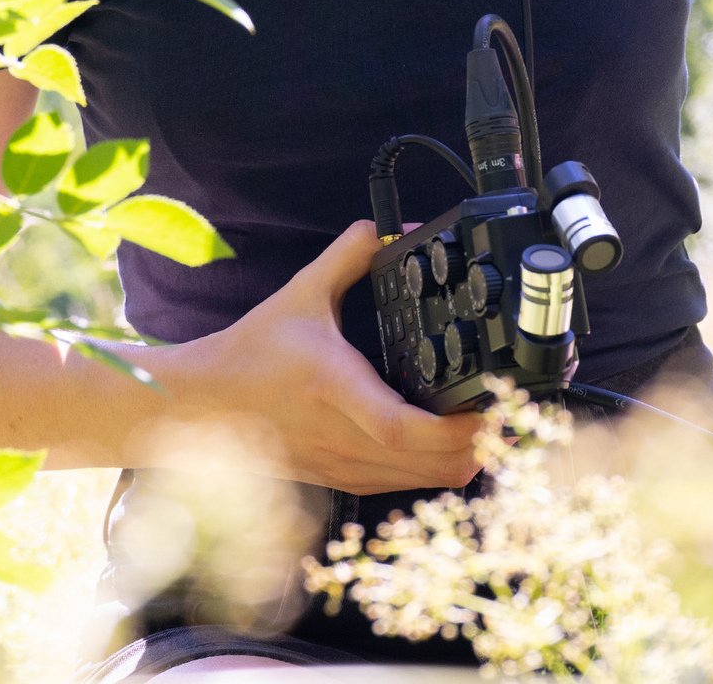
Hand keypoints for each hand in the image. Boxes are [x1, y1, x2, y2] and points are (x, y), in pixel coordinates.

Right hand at [158, 219, 481, 493]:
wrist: (195, 407)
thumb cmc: (248, 353)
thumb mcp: (299, 295)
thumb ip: (346, 258)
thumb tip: (382, 228)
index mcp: (336, 389)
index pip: (406, 427)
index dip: (460, 427)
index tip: (496, 405)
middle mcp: (342, 437)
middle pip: (432, 464)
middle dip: (484, 443)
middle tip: (517, 411)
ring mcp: (341, 465)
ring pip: (422, 481)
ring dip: (465, 459)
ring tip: (495, 424)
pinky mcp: (339, 478)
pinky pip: (401, 484)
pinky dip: (436, 469)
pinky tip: (456, 444)